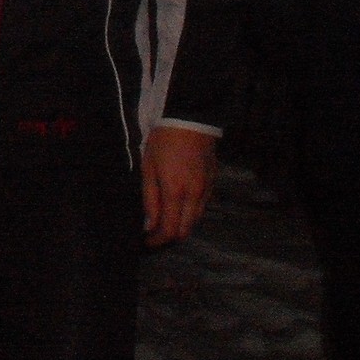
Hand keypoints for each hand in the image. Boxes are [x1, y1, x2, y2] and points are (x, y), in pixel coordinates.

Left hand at [142, 125, 217, 246]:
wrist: (189, 118)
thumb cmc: (163, 141)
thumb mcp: (148, 168)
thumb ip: (150, 199)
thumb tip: (149, 225)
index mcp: (176, 192)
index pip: (170, 230)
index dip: (158, 241)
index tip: (147, 241)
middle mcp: (194, 195)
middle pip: (185, 230)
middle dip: (170, 237)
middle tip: (155, 234)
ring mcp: (206, 189)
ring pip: (195, 220)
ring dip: (181, 225)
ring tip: (165, 220)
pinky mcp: (212, 181)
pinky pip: (202, 206)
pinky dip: (190, 212)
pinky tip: (179, 205)